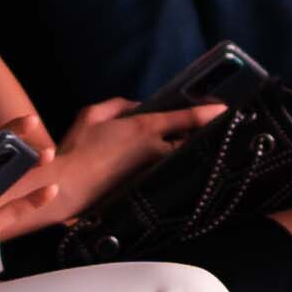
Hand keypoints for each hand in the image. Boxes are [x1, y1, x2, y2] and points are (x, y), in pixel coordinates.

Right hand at [0, 98, 209, 235]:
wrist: (67, 187)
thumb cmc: (75, 148)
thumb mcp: (92, 114)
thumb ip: (119, 105)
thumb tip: (137, 107)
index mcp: (143, 128)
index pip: (185, 119)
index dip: (207, 113)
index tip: (225, 109)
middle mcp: (154, 150)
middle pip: (189, 142)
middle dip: (200, 136)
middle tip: (210, 130)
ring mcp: (152, 171)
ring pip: (179, 158)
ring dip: (185, 151)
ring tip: (193, 146)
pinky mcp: (145, 187)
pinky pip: (165, 172)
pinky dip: (170, 166)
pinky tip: (167, 164)